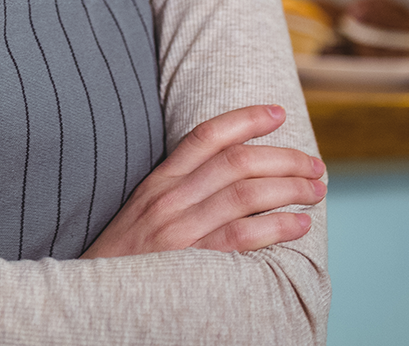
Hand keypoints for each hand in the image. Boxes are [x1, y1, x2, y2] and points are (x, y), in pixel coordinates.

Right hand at [81, 104, 324, 258]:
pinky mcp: (191, 262)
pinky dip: (277, 227)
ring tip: (315, 190)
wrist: (93, 296)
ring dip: (289, 188)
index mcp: (158, 181)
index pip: (206, 135)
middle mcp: (169, 198)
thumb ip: (181, 189)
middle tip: (314, 164)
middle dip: (284, 158)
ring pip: (246, 194)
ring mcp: (180, 229)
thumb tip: (233, 175)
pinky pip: (242, 237)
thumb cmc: (126, 257)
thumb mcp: (144, 210)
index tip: (278, 113)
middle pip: (237, 162)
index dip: (246, 119)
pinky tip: (299, 224)